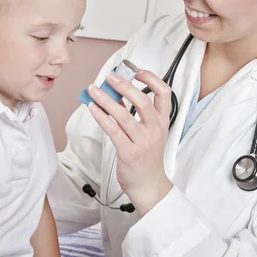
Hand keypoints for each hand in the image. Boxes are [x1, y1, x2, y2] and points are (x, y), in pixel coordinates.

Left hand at [87, 69, 173, 216]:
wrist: (149, 185)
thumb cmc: (147, 157)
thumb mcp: (148, 132)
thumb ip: (135, 112)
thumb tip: (116, 91)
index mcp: (162, 122)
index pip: (164, 93)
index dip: (151, 79)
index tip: (136, 71)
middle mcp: (154, 130)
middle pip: (142, 101)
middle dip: (125, 85)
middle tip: (110, 76)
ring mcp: (142, 142)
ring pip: (123, 115)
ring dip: (106, 99)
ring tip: (93, 89)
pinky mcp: (128, 152)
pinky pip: (112, 130)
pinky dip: (101, 116)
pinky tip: (92, 108)